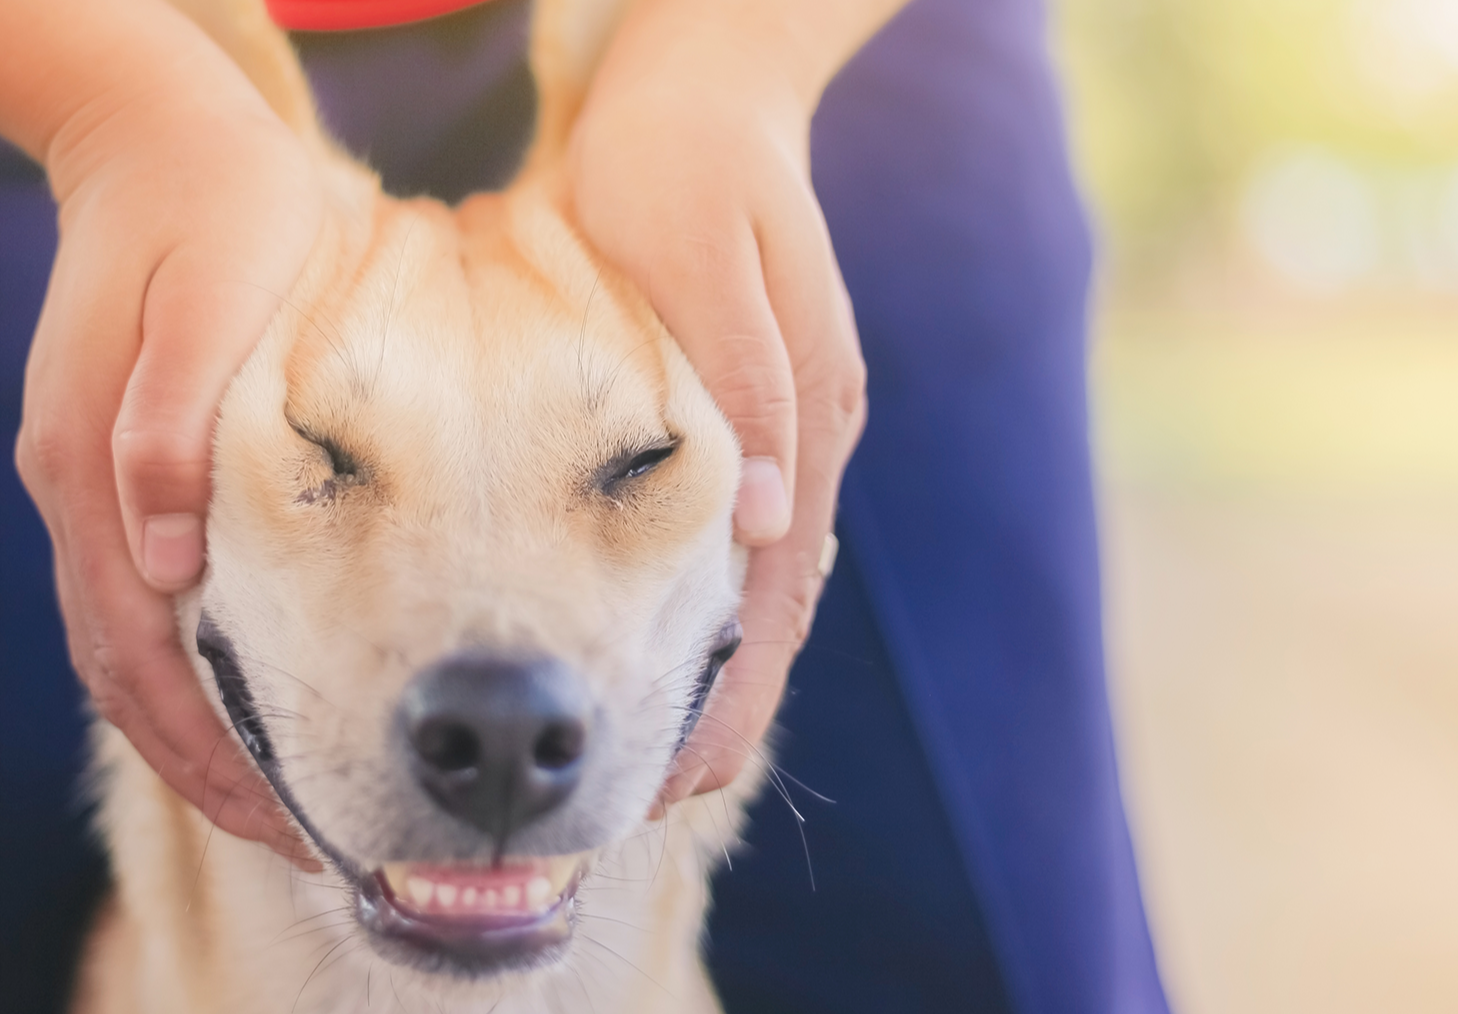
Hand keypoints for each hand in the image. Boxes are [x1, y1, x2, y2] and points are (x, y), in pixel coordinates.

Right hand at [15, 65, 324, 866]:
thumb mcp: (208, 301)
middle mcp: (80, 491)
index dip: (208, 750)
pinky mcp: (115, 465)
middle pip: (125, 676)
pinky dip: (185, 672)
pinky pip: (140, 600)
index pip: (139, 654)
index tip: (289, 816)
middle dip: (206, 773)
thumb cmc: (217, 215)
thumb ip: (169, 434)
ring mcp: (90, 482)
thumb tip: (165, 568)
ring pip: (126, 649)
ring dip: (193, 735)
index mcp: (96, 468)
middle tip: (303, 841)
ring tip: (279, 800)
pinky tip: (246, 699)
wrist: (160, 140)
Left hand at [567, 11, 868, 805]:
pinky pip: (741, 543)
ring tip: (658, 761)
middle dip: (721, 715)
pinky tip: (673, 647)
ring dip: (717, 677)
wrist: (712, 91)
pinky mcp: (762, 415)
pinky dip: (709, 613)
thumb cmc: (682, 171)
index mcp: (799, 419)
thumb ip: (747, 388)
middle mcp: (804, 441)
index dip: (726, 700)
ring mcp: (789, 431)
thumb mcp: (701, 259)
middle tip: (653, 807)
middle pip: (771, 613)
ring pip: (758, 587)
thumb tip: (760, 525)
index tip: (674, 785)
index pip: (767, 601)